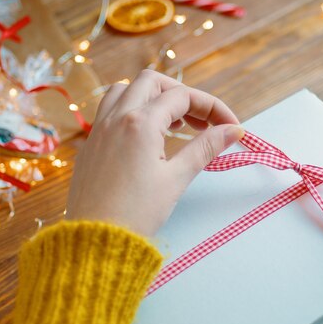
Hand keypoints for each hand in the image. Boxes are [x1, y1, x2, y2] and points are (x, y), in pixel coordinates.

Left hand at [65, 70, 244, 235]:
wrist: (95, 242)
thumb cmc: (136, 214)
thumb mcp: (176, 179)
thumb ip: (205, 148)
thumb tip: (232, 130)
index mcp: (140, 123)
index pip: (183, 97)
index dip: (212, 107)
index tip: (231, 126)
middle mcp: (116, 117)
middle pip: (152, 81)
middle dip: (182, 94)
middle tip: (201, 121)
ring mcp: (99, 129)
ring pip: (126, 90)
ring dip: (153, 97)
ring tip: (174, 123)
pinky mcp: (91, 144)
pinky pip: (109, 109)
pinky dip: (132, 109)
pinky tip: (146, 135)